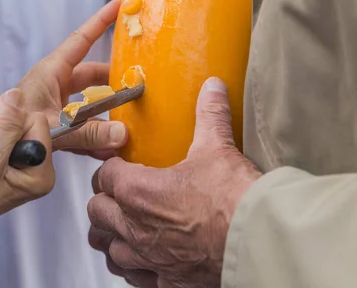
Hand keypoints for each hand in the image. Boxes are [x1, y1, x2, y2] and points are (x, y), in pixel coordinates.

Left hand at [17, 0, 127, 158]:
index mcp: (52, 72)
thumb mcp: (54, 127)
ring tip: (128, 121)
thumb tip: (121, 134)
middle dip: (114, 78)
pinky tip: (109, 150)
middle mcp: (55, 84)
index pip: (81, 40)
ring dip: (107, 114)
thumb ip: (88, 132)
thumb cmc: (13, 129)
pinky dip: (95, 137)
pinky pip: (82, 126)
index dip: (101, 21)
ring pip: (89, 103)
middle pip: (92, 74)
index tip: (120, 5)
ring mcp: (56, 104)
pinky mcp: (56, 123)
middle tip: (136, 79)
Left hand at [87, 77, 261, 287]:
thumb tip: (212, 88)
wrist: (259, 243)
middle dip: (105, 200)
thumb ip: (209, 115)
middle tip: (119, 194)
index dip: (110, 169)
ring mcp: (146, 258)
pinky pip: (132, 276)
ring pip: (107, 246)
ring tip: (122, 226)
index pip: (105, 175)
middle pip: (97, 210)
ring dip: (111, 234)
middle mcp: (134, 227)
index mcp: (138, 191)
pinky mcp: (163, 281)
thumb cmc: (234, 199)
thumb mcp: (217, 148)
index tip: (119, 166)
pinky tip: (144, 258)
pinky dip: (133, 266)